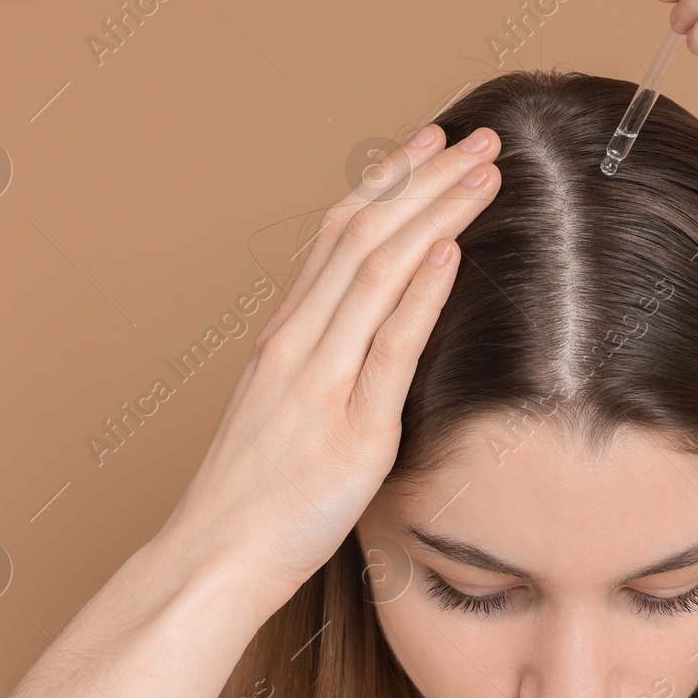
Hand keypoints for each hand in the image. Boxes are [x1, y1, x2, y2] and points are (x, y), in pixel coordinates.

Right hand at [151, 126, 501, 608]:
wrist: (214, 560)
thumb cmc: (252, 499)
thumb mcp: (282, 414)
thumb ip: (320, 369)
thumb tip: (366, 339)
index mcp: (284, 337)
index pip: (337, 234)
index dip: (387, 183)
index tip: (428, 145)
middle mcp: (297, 344)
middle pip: (361, 235)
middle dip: (423, 178)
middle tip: (476, 137)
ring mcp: (319, 382)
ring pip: (376, 272)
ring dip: (434, 214)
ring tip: (483, 173)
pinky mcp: (351, 431)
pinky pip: (388, 347)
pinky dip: (420, 292)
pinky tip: (451, 250)